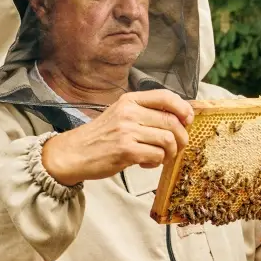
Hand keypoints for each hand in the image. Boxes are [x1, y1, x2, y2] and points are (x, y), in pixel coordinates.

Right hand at [41, 89, 193, 184]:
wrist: (72, 154)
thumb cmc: (99, 137)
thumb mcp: (119, 115)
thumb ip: (144, 114)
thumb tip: (177, 119)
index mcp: (129, 101)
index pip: (166, 96)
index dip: (183, 108)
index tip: (188, 120)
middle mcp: (129, 113)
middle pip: (172, 121)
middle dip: (182, 138)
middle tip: (177, 148)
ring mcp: (127, 131)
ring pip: (168, 140)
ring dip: (170, 152)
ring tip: (161, 157)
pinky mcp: (126, 151)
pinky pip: (157, 155)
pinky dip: (157, 162)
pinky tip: (147, 163)